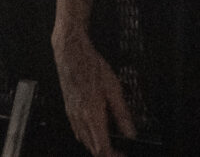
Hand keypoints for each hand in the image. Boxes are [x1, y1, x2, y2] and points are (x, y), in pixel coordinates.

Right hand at [53, 30, 136, 156]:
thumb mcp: (114, 88)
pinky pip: (78, 131)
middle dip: (107, 153)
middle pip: (92, 149)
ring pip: (84, 141)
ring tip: (111, 139)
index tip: (124, 154)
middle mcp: (80, 119)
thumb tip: (131, 132)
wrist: (71, 54)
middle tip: (120, 148)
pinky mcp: (68, 110)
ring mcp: (72, 115)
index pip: (102, 149)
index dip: (114, 156)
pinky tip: (95, 128)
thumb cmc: (91, 67)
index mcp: (92, 115)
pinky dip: (88, 136)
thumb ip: (122, 114)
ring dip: (97, 146)